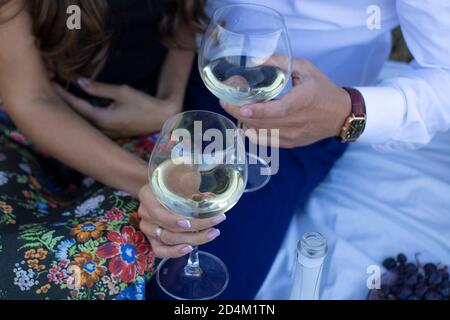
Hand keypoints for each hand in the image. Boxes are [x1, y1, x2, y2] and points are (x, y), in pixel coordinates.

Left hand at [53, 78, 181, 137]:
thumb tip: (79, 81)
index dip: (62, 95)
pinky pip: (91, 125)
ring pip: (83, 123)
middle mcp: (102, 130)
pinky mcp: (111, 134)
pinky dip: (82, 116)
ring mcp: (106, 134)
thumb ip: (99, 88)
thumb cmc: (145, 104)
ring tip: (60, 98)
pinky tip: (77, 109)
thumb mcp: (122, 91)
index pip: (76, 106)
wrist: (162, 118)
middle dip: (63, 104)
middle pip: (76, 117)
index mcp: (102, 119)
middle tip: (50, 90)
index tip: (50, 84)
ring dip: (72, 111)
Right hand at [137, 185, 225, 258]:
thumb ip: (192, 189)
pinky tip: (189, 248)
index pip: (158, 213)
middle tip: (214, 227)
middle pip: (167, 228)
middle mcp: (145, 213)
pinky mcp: (152, 239)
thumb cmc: (173, 181)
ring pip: (168, 240)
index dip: (173, 220)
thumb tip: (210, 198)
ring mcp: (147, 227)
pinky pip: (160, 251)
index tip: (190, 222)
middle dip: (194, 229)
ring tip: (212, 234)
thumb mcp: (181, 179)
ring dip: (192, 239)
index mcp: (147, 195)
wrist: (162, 186)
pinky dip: (175, 252)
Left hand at [221, 59, 351, 147]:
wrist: (341, 115)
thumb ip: (280, 63)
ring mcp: (292, 136)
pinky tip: (245, 123)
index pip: (276, 110)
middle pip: (262, 123)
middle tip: (225, 101)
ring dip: (244, 122)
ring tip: (234, 109)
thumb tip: (254, 61)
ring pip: (261, 134)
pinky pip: (266, 141)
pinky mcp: (290, 143)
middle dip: (239, 113)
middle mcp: (296, 122)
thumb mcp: (305, 68)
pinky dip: (252, 133)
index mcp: (301, 102)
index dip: (256, 110)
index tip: (239, 106)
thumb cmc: (323, 89)